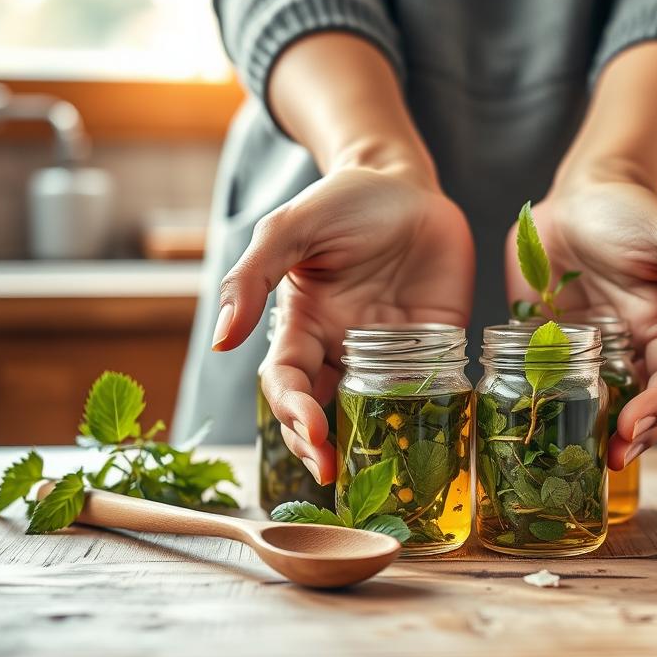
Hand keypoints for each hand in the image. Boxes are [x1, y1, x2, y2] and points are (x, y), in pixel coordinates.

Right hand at [213, 165, 474, 483]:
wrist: (407, 183)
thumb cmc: (343, 202)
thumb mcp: (291, 230)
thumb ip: (252, 278)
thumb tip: (221, 340)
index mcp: (304, 328)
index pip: (287, 384)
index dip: (292, 413)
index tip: (310, 433)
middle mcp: (344, 348)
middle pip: (324, 412)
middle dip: (321, 447)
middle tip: (332, 473)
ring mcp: (391, 351)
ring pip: (374, 412)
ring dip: (370, 442)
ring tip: (378, 471)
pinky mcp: (436, 344)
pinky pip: (431, 387)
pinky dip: (430, 414)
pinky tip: (434, 434)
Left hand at [505, 165, 656, 468]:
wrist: (577, 194)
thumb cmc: (632, 212)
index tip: (633, 426)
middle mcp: (627, 350)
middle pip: (639, 410)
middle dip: (631, 438)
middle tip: (609, 457)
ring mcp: (585, 351)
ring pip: (593, 407)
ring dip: (589, 433)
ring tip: (574, 454)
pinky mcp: (544, 345)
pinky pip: (544, 383)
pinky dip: (541, 405)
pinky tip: (529, 419)